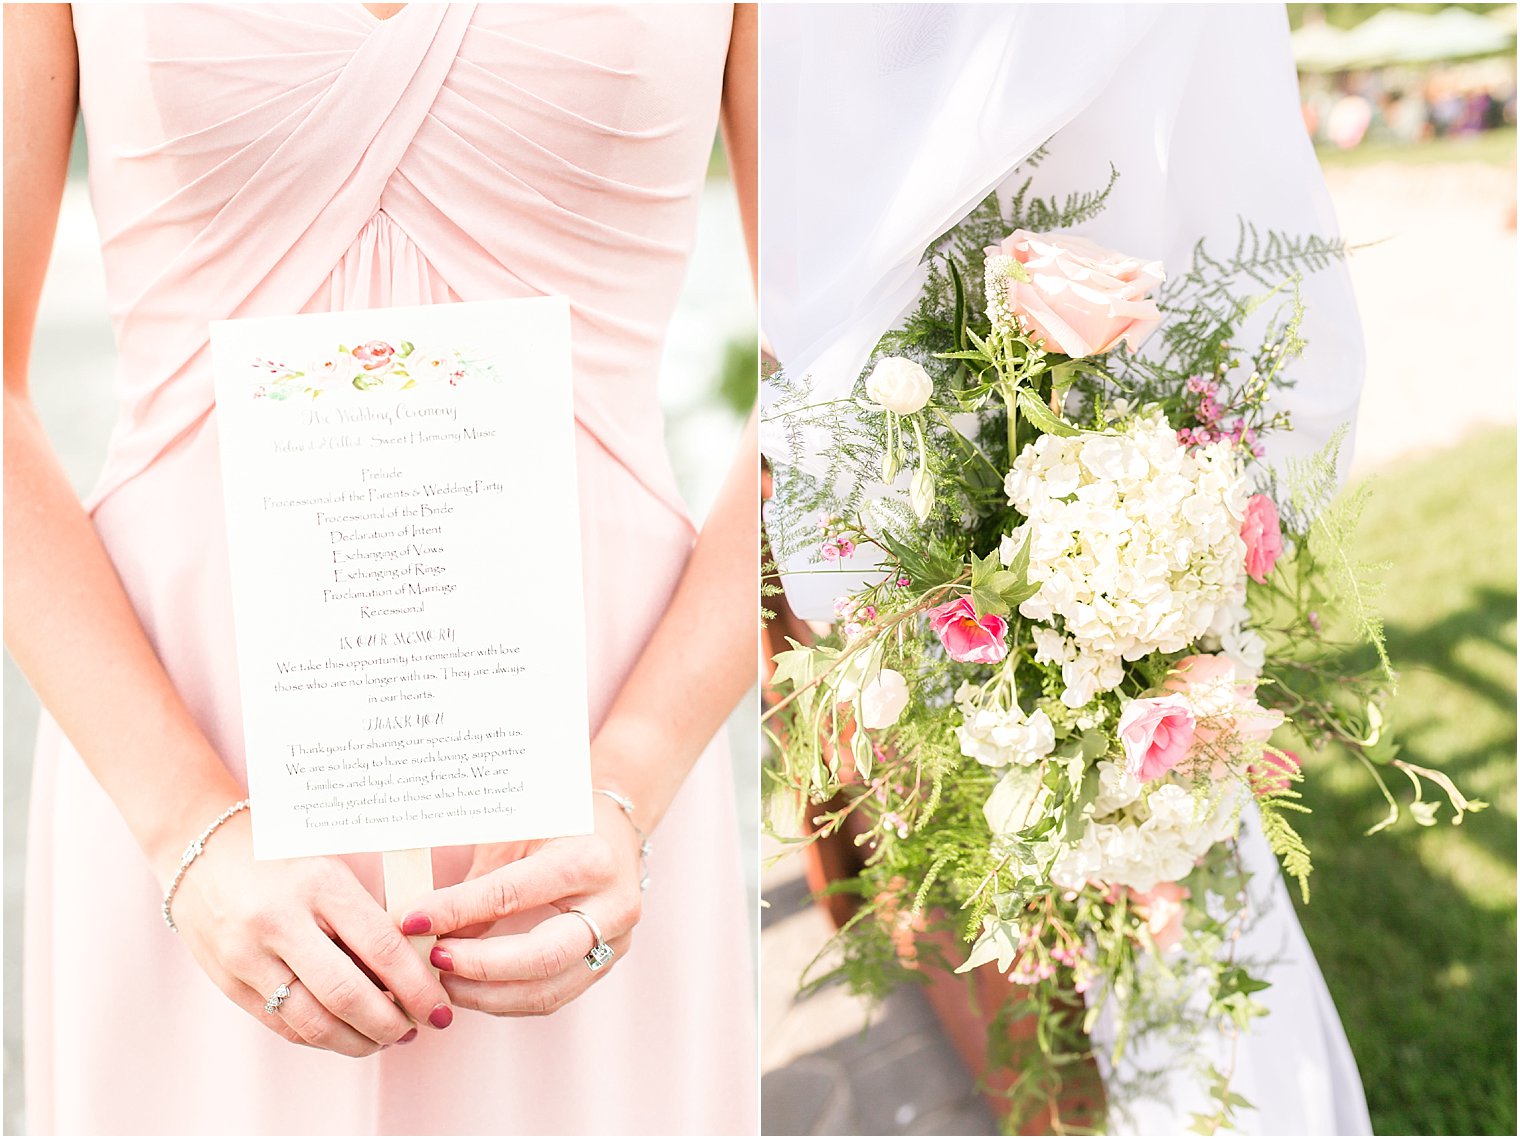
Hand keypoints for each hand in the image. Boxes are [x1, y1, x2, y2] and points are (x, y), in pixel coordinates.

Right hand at [166, 810, 453, 1055]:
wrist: (199, 846)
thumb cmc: (281, 853)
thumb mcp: (330, 867)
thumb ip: (366, 915)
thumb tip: (414, 968)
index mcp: (318, 883)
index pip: (381, 947)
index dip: (417, 986)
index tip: (438, 1006)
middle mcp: (280, 921)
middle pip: (347, 995)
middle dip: (391, 1023)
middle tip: (418, 1028)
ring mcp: (247, 956)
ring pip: (313, 1022)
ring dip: (358, 1040)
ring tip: (386, 1038)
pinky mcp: (227, 981)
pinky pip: (282, 1025)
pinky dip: (321, 1037)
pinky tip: (345, 1034)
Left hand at [399, 795, 642, 1016]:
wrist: (613, 830)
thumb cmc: (557, 823)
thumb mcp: (517, 833)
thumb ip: (479, 883)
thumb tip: (426, 927)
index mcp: (590, 859)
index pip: (511, 895)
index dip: (457, 910)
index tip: (413, 920)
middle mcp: (613, 906)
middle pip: (541, 958)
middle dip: (477, 967)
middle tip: (431, 959)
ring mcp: (616, 941)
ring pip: (546, 991)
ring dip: (485, 995)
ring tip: (442, 982)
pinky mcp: (606, 963)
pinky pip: (551, 998)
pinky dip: (504, 1000)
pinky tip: (471, 989)